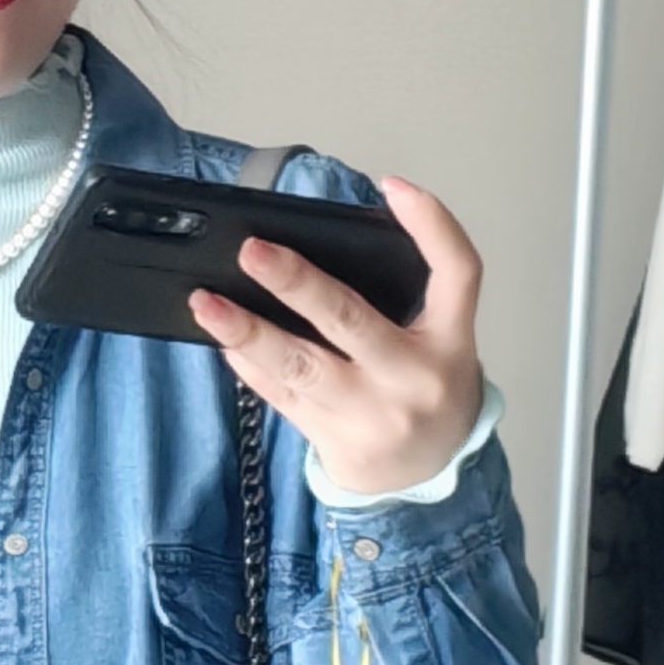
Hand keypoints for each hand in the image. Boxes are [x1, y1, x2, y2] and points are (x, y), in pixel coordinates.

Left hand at [189, 178, 484, 498]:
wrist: (430, 477)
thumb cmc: (428, 391)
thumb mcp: (442, 338)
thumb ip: (406, 293)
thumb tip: (321, 243)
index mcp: (450, 340)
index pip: (456, 272)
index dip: (431, 225)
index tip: (394, 187)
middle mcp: (412, 377)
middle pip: (350, 319)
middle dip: (296, 283)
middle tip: (253, 251)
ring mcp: (370, 414)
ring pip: (301, 367)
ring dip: (248, 332)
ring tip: (207, 302)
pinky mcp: (335, 441)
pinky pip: (283, 398)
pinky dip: (250, 366)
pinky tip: (224, 341)